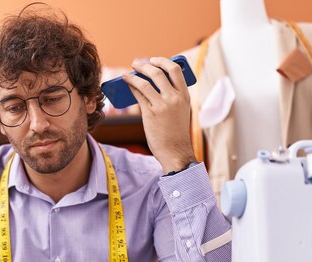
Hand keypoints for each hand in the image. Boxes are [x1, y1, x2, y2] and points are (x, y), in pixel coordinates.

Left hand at [122, 57, 196, 172]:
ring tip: (127, 74)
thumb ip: (172, 97)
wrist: (175, 151)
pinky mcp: (151, 113)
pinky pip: (139, 95)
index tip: (153, 60)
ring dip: (134, 75)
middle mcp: (175, 98)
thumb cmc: (175, 132)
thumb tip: (153, 84)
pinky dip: (131, 87)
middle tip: (136, 64)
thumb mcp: (180, 111)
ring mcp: (163, 105)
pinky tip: (126, 85)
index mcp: (185, 95)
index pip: (175, 70)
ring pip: (146, 82)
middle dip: (145, 65)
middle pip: (159, 72)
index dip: (163, 61)